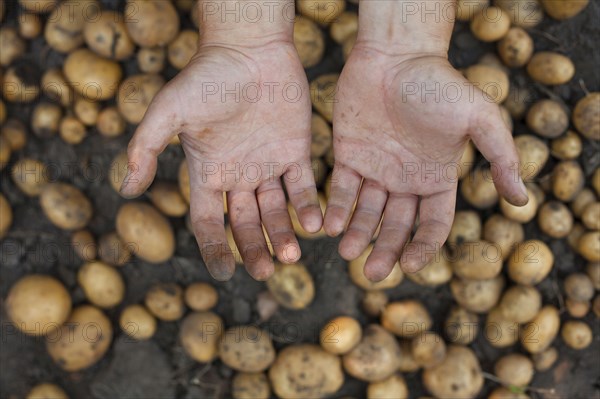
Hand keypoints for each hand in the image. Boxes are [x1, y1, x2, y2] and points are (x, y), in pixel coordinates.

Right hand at [121, 42, 321, 280]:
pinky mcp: (295, 152)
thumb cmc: (206, 77)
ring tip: (292, 256)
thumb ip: (146, 149)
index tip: (225, 272)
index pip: (208, 221)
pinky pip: (302, 186)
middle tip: (266, 271)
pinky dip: (308, 206)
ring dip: (283, 234)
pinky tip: (315, 224)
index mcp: (208, 172)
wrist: (249, 48)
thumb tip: (124, 190)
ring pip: (275, 211)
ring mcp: (267, 165)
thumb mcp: (168, 112)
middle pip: (245, 224)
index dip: (215, 248)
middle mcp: (238, 176)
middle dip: (254, 249)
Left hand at [324, 46, 527, 280]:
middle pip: (396, 226)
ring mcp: (376, 170)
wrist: (395, 54)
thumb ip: (500, 157)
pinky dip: (337, 209)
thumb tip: (522, 201)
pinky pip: (342, 190)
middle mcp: (406, 180)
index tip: (408, 266)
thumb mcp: (479, 118)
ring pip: (367, 213)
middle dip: (385, 250)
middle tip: (371, 274)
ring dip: (358, 234)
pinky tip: (330, 226)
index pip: (433, 224)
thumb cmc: (439, 84)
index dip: (423, 247)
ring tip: (347, 252)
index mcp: (436, 178)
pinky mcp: (349, 156)